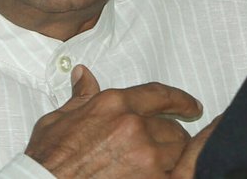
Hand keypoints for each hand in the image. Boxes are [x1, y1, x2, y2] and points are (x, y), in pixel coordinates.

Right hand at [25, 65, 202, 177]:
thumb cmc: (48, 159)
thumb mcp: (58, 119)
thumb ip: (80, 97)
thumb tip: (84, 76)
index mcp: (113, 104)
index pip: (158, 95)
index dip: (179, 100)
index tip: (191, 106)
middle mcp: (134, 125)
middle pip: (172, 127)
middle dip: (170, 136)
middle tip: (164, 147)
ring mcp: (147, 156)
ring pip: (180, 150)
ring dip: (175, 156)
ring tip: (165, 162)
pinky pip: (186, 169)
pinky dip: (193, 162)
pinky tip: (198, 157)